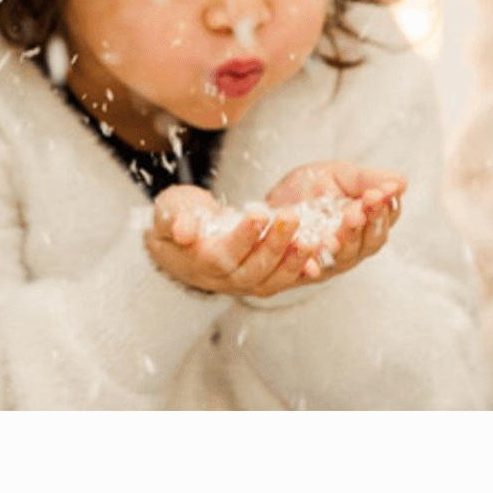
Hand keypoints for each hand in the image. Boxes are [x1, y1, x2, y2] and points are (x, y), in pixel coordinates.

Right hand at [145, 186, 319, 299]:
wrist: (182, 236)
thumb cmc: (176, 218)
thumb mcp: (169, 211)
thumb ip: (175, 219)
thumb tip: (184, 231)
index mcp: (199, 261)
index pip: (222, 255)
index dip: (242, 238)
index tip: (258, 215)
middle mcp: (223, 279)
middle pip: (252, 271)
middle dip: (274, 245)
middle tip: (291, 217)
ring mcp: (245, 282)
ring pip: (272, 280)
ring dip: (293, 260)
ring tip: (312, 237)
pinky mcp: (263, 278)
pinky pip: (285, 279)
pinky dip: (304, 269)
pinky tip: (322, 253)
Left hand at [263, 161, 405, 275]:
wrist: (271, 204)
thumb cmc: (312, 188)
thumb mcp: (340, 175)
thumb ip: (367, 179)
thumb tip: (400, 183)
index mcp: (369, 220)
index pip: (387, 217)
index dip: (383, 207)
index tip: (377, 193)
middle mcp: (356, 244)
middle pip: (371, 240)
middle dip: (367, 224)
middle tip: (359, 209)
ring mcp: (334, 260)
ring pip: (346, 256)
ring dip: (345, 242)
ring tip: (339, 229)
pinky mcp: (307, 270)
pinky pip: (312, 271)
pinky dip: (312, 267)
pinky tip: (310, 263)